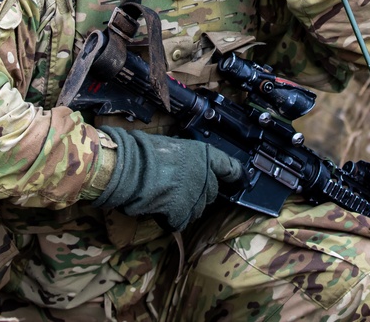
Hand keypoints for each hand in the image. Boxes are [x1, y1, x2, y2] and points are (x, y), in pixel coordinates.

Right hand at [92, 128, 241, 231]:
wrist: (129, 168)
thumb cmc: (144, 153)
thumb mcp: (173, 148)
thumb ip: (188, 161)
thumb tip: (189, 170)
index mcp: (203, 155)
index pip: (229, 166)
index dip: (235, 174)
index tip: (240, 180)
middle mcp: (205, 175)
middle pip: (210, 192)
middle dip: (197, 194)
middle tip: (176, 189)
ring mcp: (195, 195)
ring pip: (196, 209)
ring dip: (183, 208)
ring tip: (163, 197)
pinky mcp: (183, 212)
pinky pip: (180, 221)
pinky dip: (169, 219)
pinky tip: (158, 209)